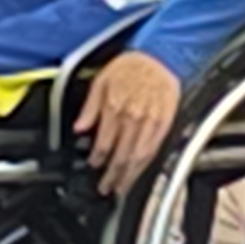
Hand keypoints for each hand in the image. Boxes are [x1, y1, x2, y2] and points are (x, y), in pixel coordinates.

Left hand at [75, 49, 179, 196]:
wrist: (160, 56)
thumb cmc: (131, 66)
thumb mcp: (101, 80)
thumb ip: (89, 107)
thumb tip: (79, 127)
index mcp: (115, 107)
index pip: (104, 142)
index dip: (97, 158)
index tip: (93, 166)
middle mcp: (133, 117)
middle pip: (121, 155)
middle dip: (113, 176)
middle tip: (106, 188)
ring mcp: (151, 122)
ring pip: (138, 156)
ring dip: (129, 175)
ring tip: (122, 187)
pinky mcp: (165, 123)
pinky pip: (154, 148)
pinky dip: (147, 163)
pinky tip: (141, 171)